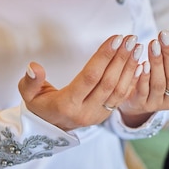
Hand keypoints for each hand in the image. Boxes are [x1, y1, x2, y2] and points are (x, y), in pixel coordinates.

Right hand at [18, 34, 143, 130]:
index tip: (115, 38)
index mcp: (67, 105)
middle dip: (121, 58)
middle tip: (130, 39)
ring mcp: (98, 115)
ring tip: (137, 47)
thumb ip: (30, 81)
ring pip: (119, 90)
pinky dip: (132, 79)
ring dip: (129, 67)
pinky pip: (122, 97)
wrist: (50, 129)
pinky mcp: (106, 115)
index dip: (104, 57)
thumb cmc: (40, 106)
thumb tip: (34, 66)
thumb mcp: (29, 95)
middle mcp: (85, 111)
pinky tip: (139, 63)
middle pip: (108, 82)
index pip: (89, 77)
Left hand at [118, 30, 168, 126]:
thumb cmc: (159, 78)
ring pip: (159, 83)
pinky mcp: (141, 105)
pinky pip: (143, 91)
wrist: (138, 100)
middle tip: (163, 35)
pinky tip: (140, 63)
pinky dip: (143, 77)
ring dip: (156, 62)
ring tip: (153, 43)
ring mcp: (157, 103)